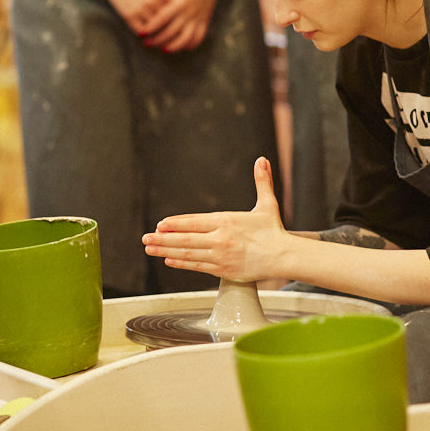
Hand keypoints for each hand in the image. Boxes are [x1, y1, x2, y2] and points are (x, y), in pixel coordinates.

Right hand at [97, 0, 188, 37]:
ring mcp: (140, 9)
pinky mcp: (129, 15)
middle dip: (173, 26)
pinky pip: (141, 30)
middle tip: (178, 34)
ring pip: (155, 26)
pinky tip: (149, 36)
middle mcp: (151, 0)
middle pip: (167, 19)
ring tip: (165, 39)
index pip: (176, 7)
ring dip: (160, 33)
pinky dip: (146, 34)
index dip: (180, 13)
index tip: (184, 19)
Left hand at [141, 0, 225, 51]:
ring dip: (173, 47)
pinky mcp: (205, 20)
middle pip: (170, 31)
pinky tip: (182, 47)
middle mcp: (188, 11)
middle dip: (157, 40)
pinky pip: (198, 37)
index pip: (161, 19)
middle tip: (147, 43)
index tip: (141, 34)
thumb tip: (146, 2)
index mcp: (179, 1)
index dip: (150, 28)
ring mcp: (198, 17)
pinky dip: (191, 44)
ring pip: (184, 38)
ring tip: (164, 49)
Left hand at [143, 157, 284, 281]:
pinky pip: (197, 266)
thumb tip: (262, 160)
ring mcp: (221, 256)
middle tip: (145, 238)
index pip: (194, 221)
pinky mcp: (223, 270)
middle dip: (163, 238)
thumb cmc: (273, 231)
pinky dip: (181, 263)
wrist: (283, 256)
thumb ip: (261, 182)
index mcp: (227, 221)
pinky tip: (169, 260)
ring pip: (188, 254)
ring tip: (151, 249)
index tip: (160, 224)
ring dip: (166, 251)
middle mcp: (221, 238)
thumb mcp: (267, 204)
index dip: (175, 223)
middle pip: (186, 239)